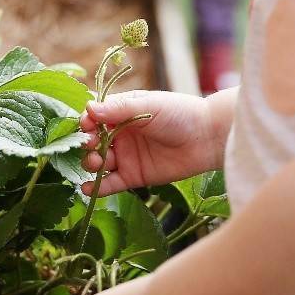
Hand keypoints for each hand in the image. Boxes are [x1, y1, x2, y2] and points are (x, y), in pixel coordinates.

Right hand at [79, 90, 219, 195]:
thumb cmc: (181, 114)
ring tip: (96, 163)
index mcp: (122, 112)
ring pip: (99, 163)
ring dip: (91, 163)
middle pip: (93, 142)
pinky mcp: (134, 176)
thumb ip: (120, 108)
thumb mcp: (149, 106)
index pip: (94, 117)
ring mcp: (126, 156)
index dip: (87, 122)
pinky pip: (110, 184)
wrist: (207, 138)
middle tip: (92, 145)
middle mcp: (120, 134)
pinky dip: (97, 187)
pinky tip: (87, 188)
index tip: (87, 125)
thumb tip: (89, 108)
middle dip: (88, 144)